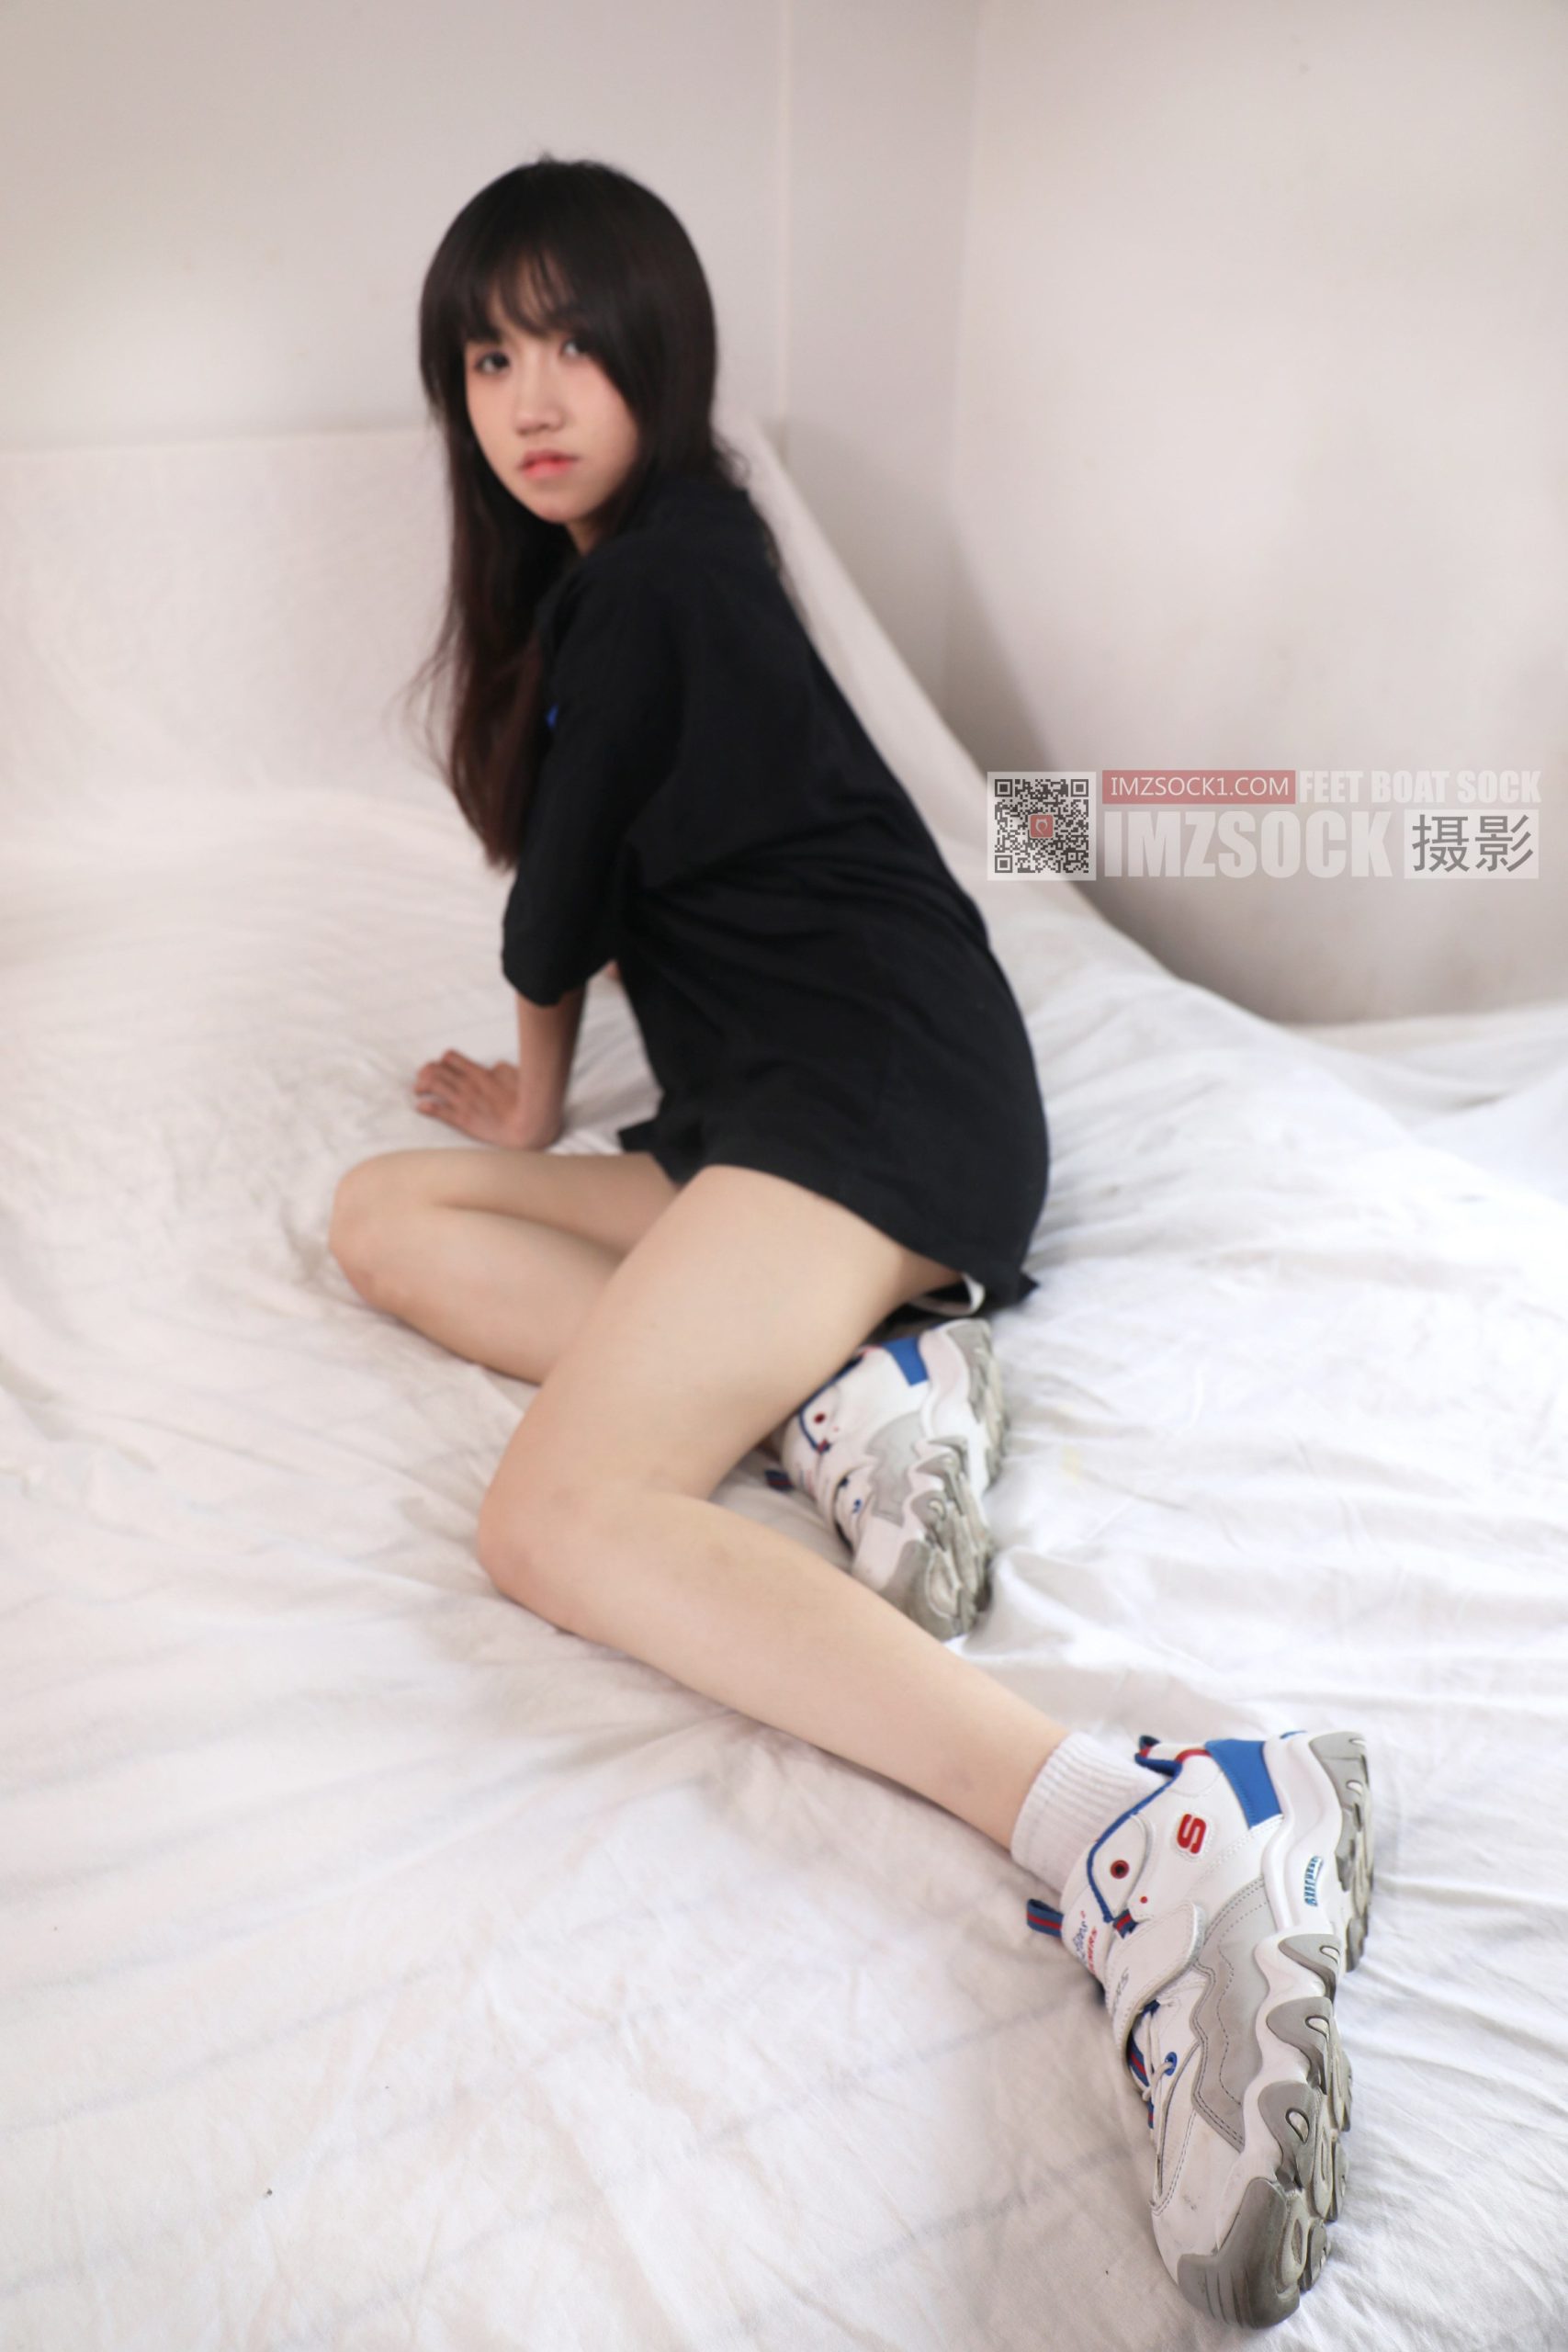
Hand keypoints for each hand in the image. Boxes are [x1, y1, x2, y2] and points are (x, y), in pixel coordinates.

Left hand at [413, 1051, 550, 1147]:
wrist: (526, 1124)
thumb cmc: (523, 1100)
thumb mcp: (512, 1074)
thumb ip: (498, 1069)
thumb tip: (492, 1067)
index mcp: (479, 1072)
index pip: (450, 1058)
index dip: (441, 1061)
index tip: (440, 1068)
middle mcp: (468, 1084)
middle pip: (436, 1069)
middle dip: (425, 1072)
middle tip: (423, 1079)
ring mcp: (464, 1102)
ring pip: (433, 1085)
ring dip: (421, 1086)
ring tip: (419, 1091)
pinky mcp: (463, 1119)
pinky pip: (438, 1110)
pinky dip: (425, 1107)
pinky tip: (421, 1107)